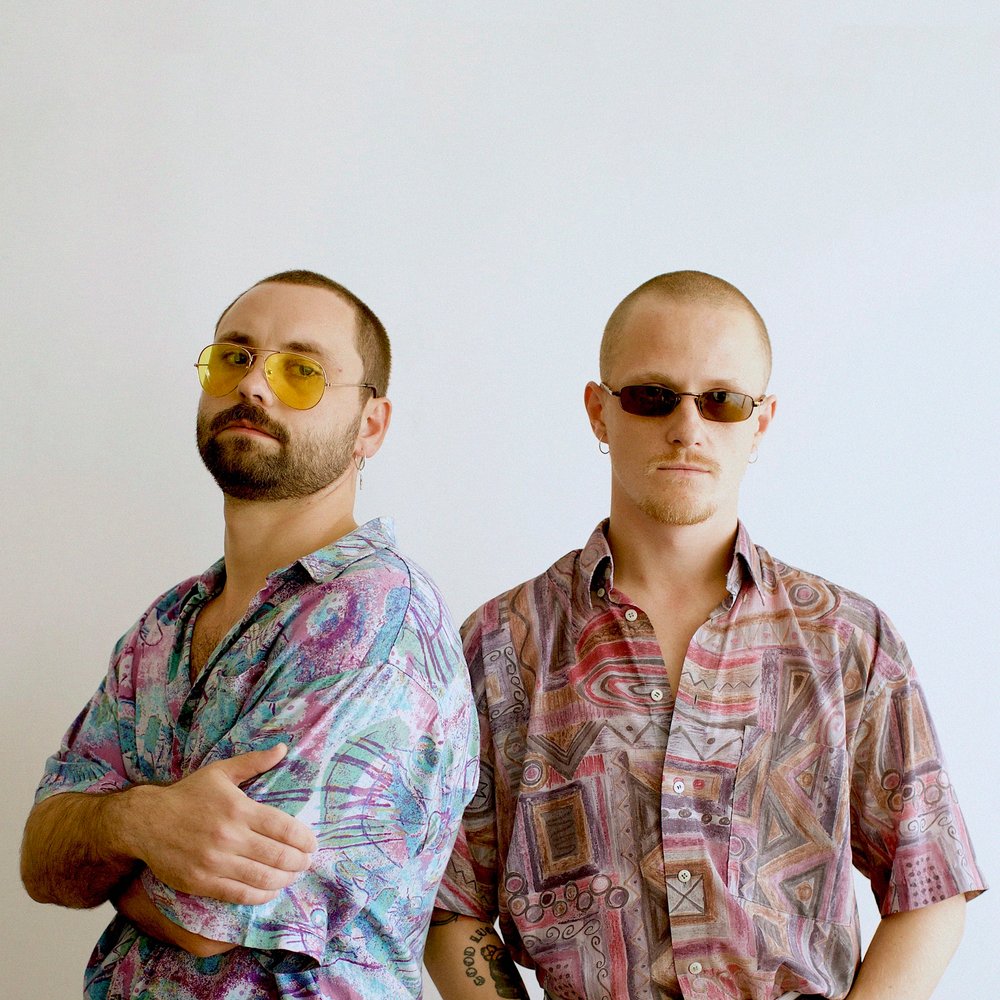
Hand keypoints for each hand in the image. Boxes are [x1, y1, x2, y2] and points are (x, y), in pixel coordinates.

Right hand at [123, 744, 317, 904]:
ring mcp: (215, 861)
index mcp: (239, 808)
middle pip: (278, 855)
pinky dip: (260, 896)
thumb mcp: (220, 772)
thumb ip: (254, 762)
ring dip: (284, 880)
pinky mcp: (201, 882)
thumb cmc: (187, 795)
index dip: (304, 839)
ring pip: (262, 878)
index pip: (284, 828)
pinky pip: (239, 894)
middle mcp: (229, 836)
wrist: (144, 821)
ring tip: (293, 876)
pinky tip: (270, 890)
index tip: (313, 844)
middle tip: (307, 862)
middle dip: (299, 861)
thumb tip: (283, 748)